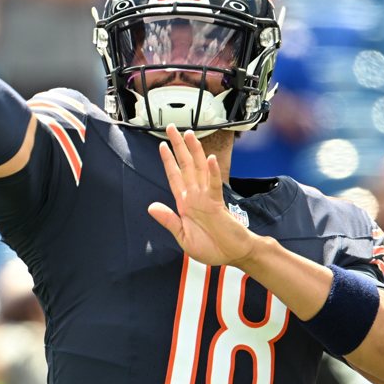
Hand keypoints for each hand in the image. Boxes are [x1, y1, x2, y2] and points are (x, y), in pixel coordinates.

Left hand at [148, 124, 257, 265]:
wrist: (232, 256)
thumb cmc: (211, 247)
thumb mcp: (183, 237)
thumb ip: (169, 221)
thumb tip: (151, 207)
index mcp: (185, 203)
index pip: (174, 177)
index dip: (168, 161)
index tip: (162, 145)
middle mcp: (195, 195)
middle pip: (186, 166)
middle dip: (178, 147)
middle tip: (171, 128)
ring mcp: (206, 197)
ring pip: (199, 169)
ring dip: (194, 151)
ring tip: (189, 134)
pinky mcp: (218, 203)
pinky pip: (214, 185)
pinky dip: (213, 172)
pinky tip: (211, 159)